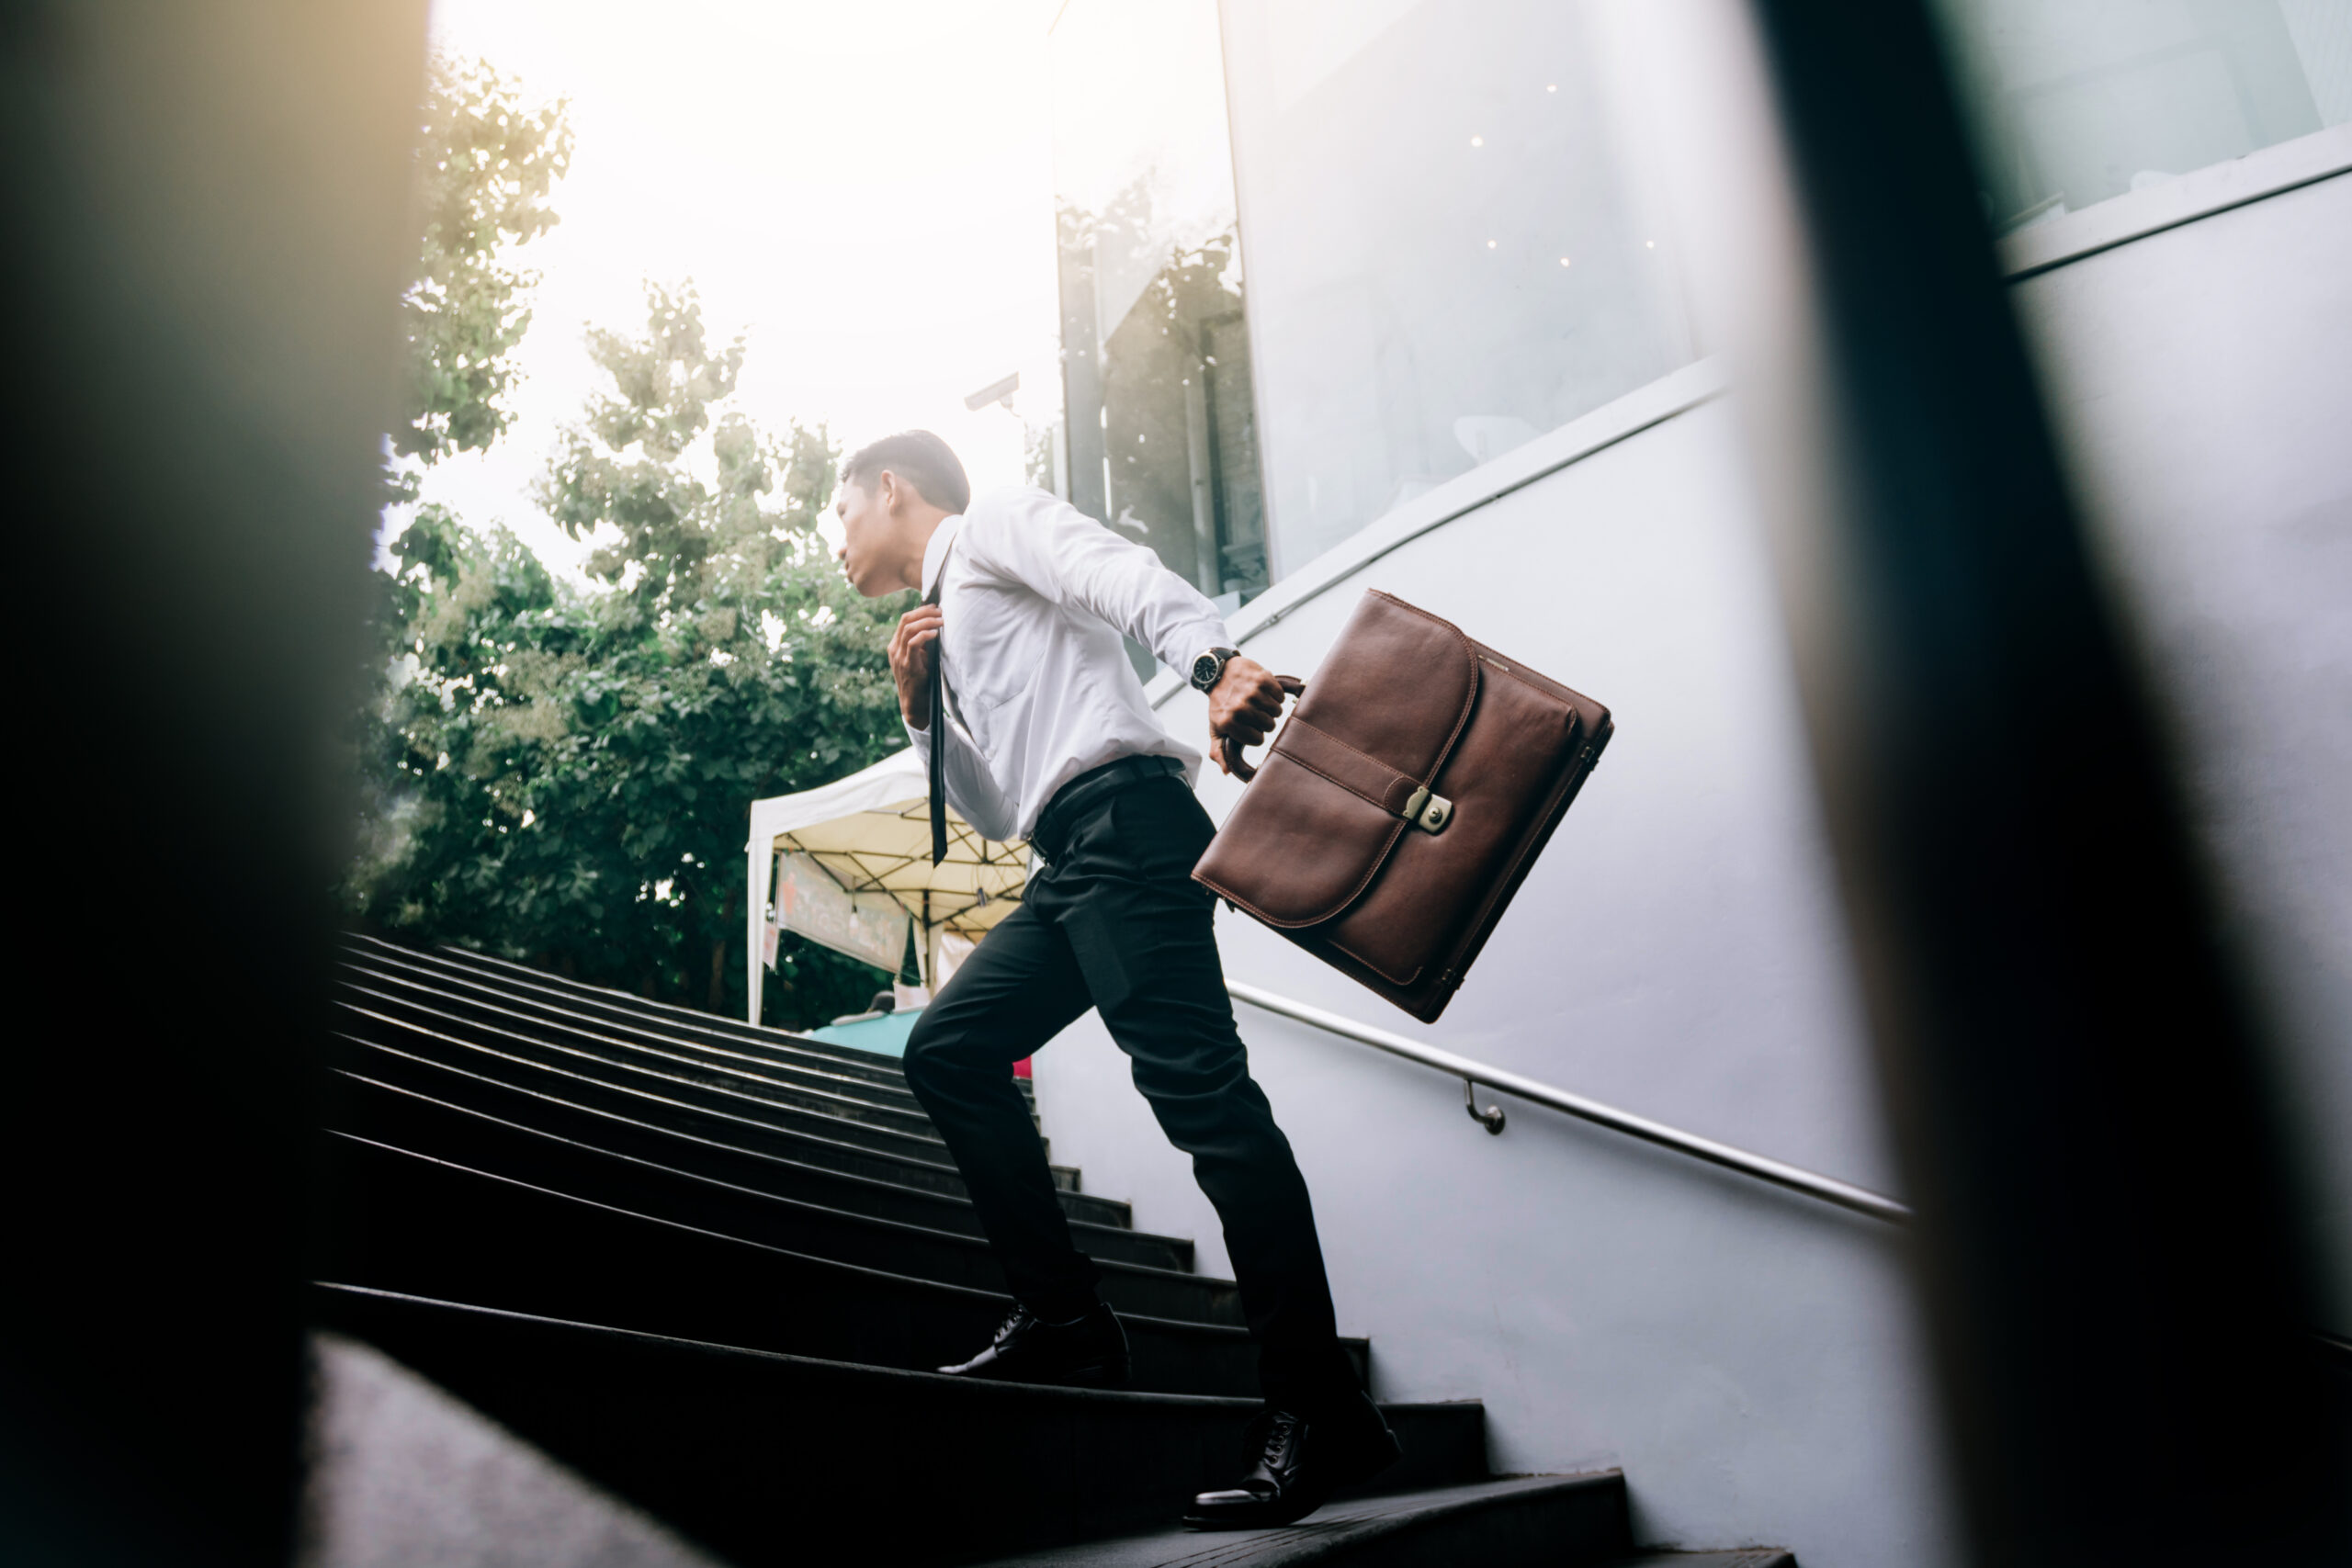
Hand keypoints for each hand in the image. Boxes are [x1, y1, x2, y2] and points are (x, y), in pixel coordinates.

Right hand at [890, 604, 941, 726]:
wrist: (915, 703)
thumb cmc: (921, 680)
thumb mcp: (921, 658)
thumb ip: (923, 644)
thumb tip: (936, 627)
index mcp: (896, 645)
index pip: (905, 620)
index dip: (920, 611)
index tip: (935, 607)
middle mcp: (894, 649)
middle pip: (906, 620)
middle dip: (924, 612)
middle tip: (940, 611)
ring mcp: (898, 657)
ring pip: (908, 629)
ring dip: (927, 621)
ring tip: (941, 620)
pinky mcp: (907, 665)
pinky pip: (913, 644)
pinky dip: (924, 635)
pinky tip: (935, 634)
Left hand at [1206, 655, 1286, 773]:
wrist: (1219, 672)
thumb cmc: (1220, 702)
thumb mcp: (1216, 727)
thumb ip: (1219, 750)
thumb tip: (1228, 771)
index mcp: (1228, 722)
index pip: (1257, 739)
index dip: (1256, 734)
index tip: (1250, 726)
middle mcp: (1240, 708)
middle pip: (1269, 725)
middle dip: (1264, 720)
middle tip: (1255, 712)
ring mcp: (1251, 693)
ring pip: (1277, 711)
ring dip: (1271, 708)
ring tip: (1260, 702)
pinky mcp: (1262, 679)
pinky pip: (1280, 695)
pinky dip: (1276, 695)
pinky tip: (1265, 692)